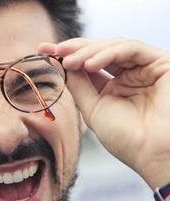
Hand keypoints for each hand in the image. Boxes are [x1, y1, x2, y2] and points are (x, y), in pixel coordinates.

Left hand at [39, 38, 169, 188]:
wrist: (152, 153)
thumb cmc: (126, 138)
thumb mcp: (93, 108)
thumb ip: (79, 85)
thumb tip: (62, 64)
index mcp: (114, 86)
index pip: (88, 64)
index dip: (66, 55)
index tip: (43, 50)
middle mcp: (130, 74)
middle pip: (99, 51)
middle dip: (74, 49)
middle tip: (53, 51)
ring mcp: (145, 67)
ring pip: (113, 46)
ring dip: (88, 51)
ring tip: (70, 62)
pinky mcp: (161, 63)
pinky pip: (131, 48)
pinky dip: (108, 53)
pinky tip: (89, 65)